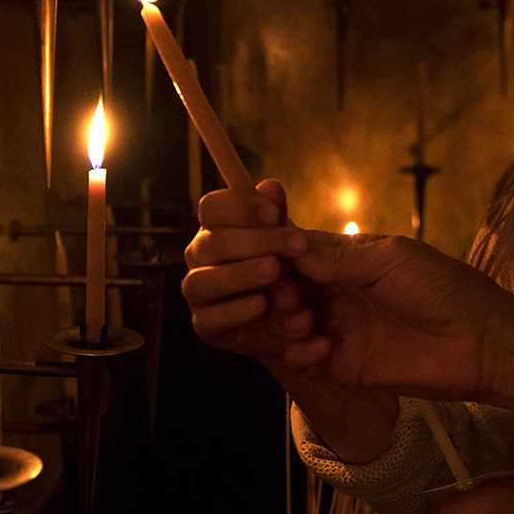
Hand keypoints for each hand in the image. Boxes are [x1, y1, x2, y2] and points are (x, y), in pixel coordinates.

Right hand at [181, 179, 314, 360]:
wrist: (313, 324)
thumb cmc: (301, 275)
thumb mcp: (298, 246)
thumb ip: (279, 218)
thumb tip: (270, 185)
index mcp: (222, 230)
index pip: (212, 208)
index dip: (239, 206)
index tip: (273, 213)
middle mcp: (205, 259)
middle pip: (211, 243)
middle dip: (255, 241)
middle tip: (296, 245)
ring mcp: (204, 294)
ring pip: (200, 282)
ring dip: (238, 275)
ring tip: (274, 273)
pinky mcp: (210, 328)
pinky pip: (209, 320)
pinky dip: (234, 311)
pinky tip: (262, 305)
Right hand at [281, 230, 513, 400]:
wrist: (482, 342)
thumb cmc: (445, 288)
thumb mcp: (391, 259)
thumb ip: (340, 258)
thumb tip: (291, 248)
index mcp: (349, 259)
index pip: (297, 251)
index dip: (275, 251)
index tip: (264, 253)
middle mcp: (338, 292)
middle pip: (282, 287)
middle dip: (273, 288)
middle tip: (286, 292)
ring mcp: (339, 328)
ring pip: (285, 323)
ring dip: (282, 319)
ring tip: (302, 318)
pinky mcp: (343, 365)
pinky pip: (303, 359)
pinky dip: (300, 352)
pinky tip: (321, 346)